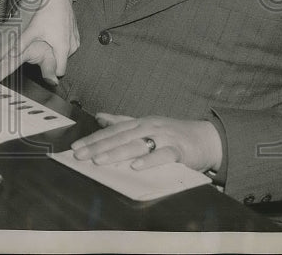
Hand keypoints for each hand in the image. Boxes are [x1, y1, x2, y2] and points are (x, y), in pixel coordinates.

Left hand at [70, 113, 222, 172]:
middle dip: (98, 146)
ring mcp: (163, 137)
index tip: (75, 147)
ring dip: (117, 153)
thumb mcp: (146, 124)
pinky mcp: (179, 150)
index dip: (93, 139)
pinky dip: (149, 160)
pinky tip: (136, 166)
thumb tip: (99, 116)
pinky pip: (163, 155)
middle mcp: (149, 127)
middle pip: (120, 137)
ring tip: (99, 160)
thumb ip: (122, 121)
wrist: (206, 138)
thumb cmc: (172, 133)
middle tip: (79, 155)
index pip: (112, 131)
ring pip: (137, 144)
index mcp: (139, 122)